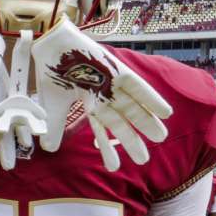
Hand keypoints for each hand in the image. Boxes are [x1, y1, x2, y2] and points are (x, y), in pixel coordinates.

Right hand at [32, 18, 171, 170]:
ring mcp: (113, 83)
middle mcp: (105, 95)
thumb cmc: (51, 73)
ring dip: (147, 121)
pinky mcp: (119, 71)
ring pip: (133, 106)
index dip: (108, 148)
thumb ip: (54, 127)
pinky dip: (151, 99)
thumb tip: (49, 150)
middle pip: (122, 120)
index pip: (102, 129)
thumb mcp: (52, 106)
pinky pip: (139, 87)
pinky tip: (165, 113)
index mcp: (90, 103)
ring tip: (161, 137)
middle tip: (143, 159)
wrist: (51, 48)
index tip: (114, 168)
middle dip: (132, 139)